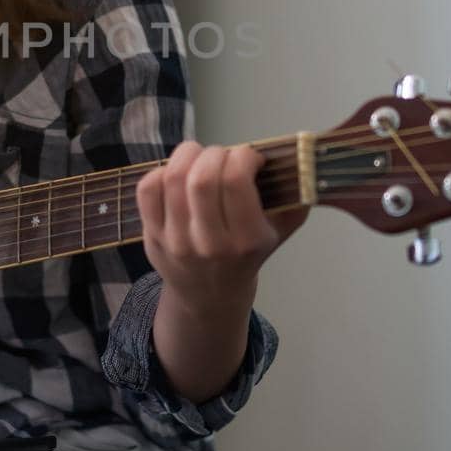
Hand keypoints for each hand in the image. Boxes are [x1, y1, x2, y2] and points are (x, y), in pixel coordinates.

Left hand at [134, 140, 308, 313]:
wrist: (209, 297)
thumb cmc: (247, 255)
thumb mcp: (279, 232)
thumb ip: (296, 197)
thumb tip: (302, 159)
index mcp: (246, 241)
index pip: (236, 182)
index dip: (243, 156)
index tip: (249, 157)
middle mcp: (209, 243)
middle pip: (201, 179)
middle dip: (215, 153)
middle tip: (223, 156)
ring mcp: (176, 241)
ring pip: (172, 178)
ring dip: (188, 155)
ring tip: (201, 157)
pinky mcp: (152, 235)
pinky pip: (148, 189)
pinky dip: (161, 170)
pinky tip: (178, 174)